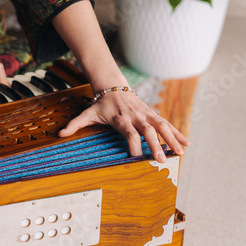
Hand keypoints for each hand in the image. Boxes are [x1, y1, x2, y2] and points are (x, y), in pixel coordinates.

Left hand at [58, 90, 189, 162]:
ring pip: (162, 126)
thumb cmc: (100, 104)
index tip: (137, 157)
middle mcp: (136, 116)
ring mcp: (146, 114)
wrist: (113, 86)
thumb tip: (59, 134)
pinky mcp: (153, 114)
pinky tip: (186, 144)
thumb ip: (75, 124)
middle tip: (163, 160)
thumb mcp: (87, 113)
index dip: (133, 144)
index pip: (128, 132)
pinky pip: (167, 124)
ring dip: (172, 139)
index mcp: (120, 118)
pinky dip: (177, 133)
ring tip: (181, 152)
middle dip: (156, 145)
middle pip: (148, 131)